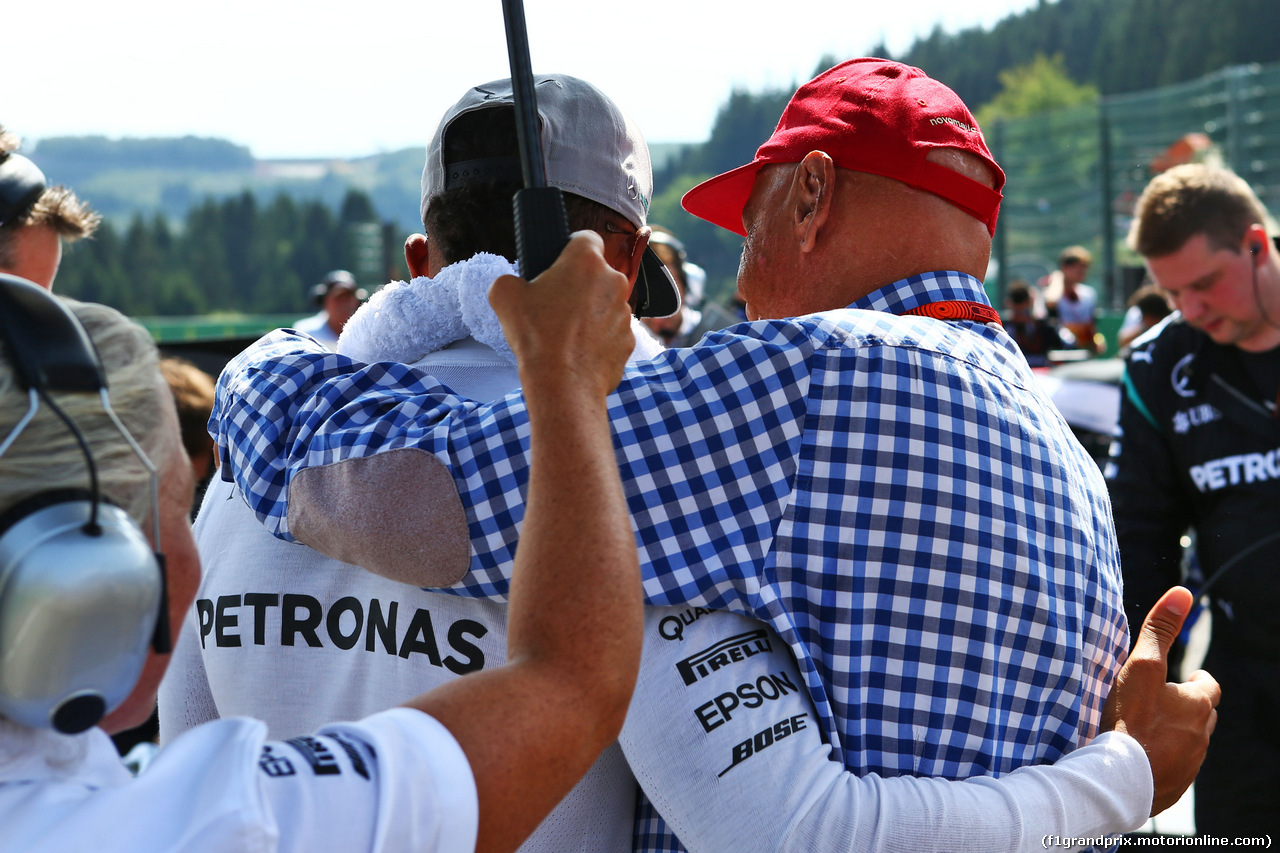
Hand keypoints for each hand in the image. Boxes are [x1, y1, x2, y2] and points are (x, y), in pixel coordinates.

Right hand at [489, 231, 633, 399]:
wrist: (563, 384)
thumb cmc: (537, 337)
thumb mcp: (504, 296)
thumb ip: (509, 280)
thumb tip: (513, 285)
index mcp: (586, 261)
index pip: (586, 237)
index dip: (570, 249)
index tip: (559, 265)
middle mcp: (613, 281)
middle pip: (597, 274)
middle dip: (579, 285)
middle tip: (555, 305)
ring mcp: (625, 312)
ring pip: (606, 304)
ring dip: (590, 312)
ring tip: (565, 333)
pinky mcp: (629, 340)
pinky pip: (612, 332)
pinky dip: (598, 339)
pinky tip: (578, 352)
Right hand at [1102, 586, 1220, 815]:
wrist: (1118, 778)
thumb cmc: (1129, 719)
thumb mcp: (1142, 666)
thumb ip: (1161, 630)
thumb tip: (1182, 593)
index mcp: (1197, 705)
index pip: (1209, 686)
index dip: (1196, 680)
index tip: (1184, 677)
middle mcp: (1201, 736)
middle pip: (1202, 716)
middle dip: (1187, 707)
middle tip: (1161, 701)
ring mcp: (1189, 764)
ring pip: (1189, 743)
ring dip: (1175, 734)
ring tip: (1147, 729)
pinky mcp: (1174, 786)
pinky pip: (1174, 768)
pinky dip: (1163, 759)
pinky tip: (1141, 757)